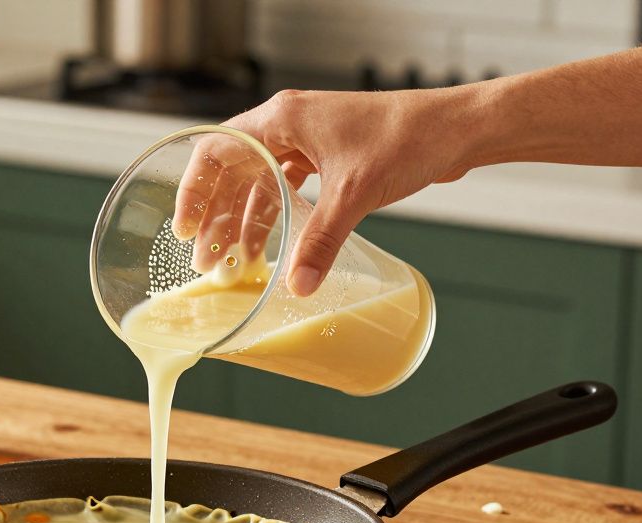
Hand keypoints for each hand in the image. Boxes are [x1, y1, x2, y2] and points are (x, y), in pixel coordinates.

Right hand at [172, 86, 486, 294]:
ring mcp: (308, 140)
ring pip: (260, 182)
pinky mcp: (328, 156)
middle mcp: (288, 125)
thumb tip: (297, 285)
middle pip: (233, 171)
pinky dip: (275, 215)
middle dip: (217, 217)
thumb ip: (321, 242)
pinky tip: (270, 246)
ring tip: (233, 262)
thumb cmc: (407, 138)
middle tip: (207, 259)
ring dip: (245, 221)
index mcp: (281, 119)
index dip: (193, 191)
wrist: (457, 128)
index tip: (184, 229)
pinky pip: (287, 187)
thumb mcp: (354, 194)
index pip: (215, 151)